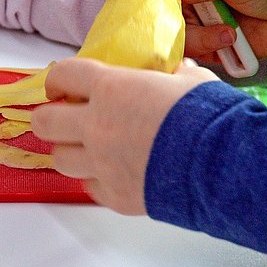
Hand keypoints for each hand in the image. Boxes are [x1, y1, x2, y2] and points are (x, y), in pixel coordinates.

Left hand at [32, 58, 217, 214]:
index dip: (58, 79)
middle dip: (50, 117)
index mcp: (111, 88)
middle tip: (64, 117)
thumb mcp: (191, 80)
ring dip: (70, 150)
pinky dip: (96, 179)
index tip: (61, 85)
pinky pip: (89, 187)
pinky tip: (114, 171)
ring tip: (88, 147)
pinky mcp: (115, 195)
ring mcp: (101, 164)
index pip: (63, 75)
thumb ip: (174, 75)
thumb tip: (177, 71)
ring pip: (60, 159)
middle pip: (45, 122)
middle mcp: (96, 126)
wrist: (222, 164)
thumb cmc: (207, 115)